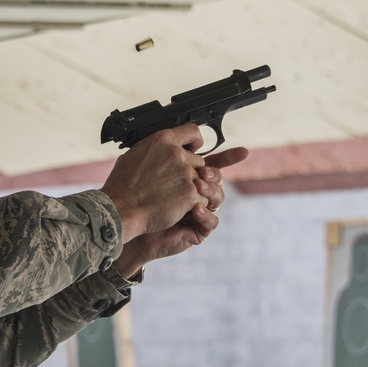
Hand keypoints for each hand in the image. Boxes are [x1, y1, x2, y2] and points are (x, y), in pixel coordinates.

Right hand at [100, 124, 208, 242]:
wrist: (120, 208)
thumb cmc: (122, 186)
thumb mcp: (133, 155)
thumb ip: (153, 150)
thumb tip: (159, 151)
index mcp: (162, 140)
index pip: (192, 131)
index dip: (195, 141)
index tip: (195, 147)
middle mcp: (176, 154)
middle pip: (198, 160)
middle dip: (190, 172)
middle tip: (173, 183)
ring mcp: (185, 173)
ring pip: (202, 180)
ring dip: (191, 189)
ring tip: (173, 196)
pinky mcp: (190, 193)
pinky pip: (202, 197)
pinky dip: (193, 204)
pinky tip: (176, 206)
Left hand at [113, 145, 249, 274]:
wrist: (125, 220)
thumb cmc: (134, 193)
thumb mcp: (149, 161)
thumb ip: (167, 149)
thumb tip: (187, 136)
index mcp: (186, 175)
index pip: (213, 163)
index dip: (229, 157)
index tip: (242, 152)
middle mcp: (195, 192)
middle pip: (218, 178)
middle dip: (214, 174)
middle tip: (203, 173)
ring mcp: (198, 210)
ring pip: (218, 198)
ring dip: (212, 191)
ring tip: (198, 187)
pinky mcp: (197, 230)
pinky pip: (211, 222)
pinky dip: (206, 215)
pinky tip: (196, 209)